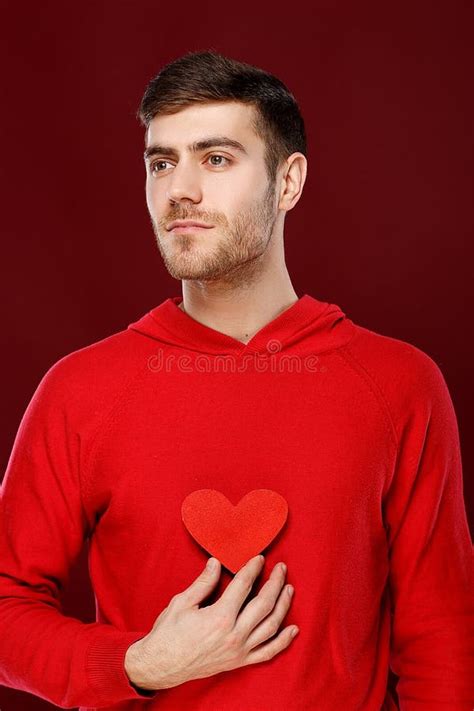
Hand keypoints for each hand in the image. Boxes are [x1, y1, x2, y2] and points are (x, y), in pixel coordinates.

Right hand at [124, 554, 297, 690]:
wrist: (160, 665)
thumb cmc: (168, 633)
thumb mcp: (182, 602)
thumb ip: (203, 582)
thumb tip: (216, 562)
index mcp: (220, 617)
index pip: (244, 586)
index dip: (253, 569)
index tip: (260, 558)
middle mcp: (234, 635)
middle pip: (264, 604)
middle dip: (275, 583)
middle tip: (281, 567)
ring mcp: (239, 651)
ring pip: (271, 626)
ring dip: (283, 606)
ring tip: (289, 589)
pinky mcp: (239, 662)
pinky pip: (268, 652)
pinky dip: (283, 641)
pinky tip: (293, 629)